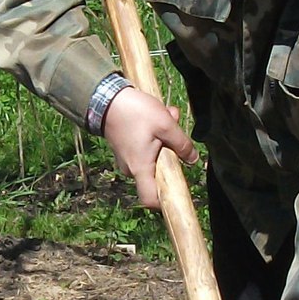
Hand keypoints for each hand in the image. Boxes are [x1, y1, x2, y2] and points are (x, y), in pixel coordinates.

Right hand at [101, 85, 195, 208]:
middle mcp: (131, 168)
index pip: (150, 200)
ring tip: (168, 115)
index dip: (165, 201)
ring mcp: (127, 158)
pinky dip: (155, 135)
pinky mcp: (126, 148)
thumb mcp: (165, 124)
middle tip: (175, 130)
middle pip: (158, 173)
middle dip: (171, 153)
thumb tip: (193, 159)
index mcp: (140, 168)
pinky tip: (159, 116)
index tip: (178, 190)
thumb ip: (182, 144)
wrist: (105, 98)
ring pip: (153, 156)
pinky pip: (145, 148)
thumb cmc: (135, 112)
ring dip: (165, 139)